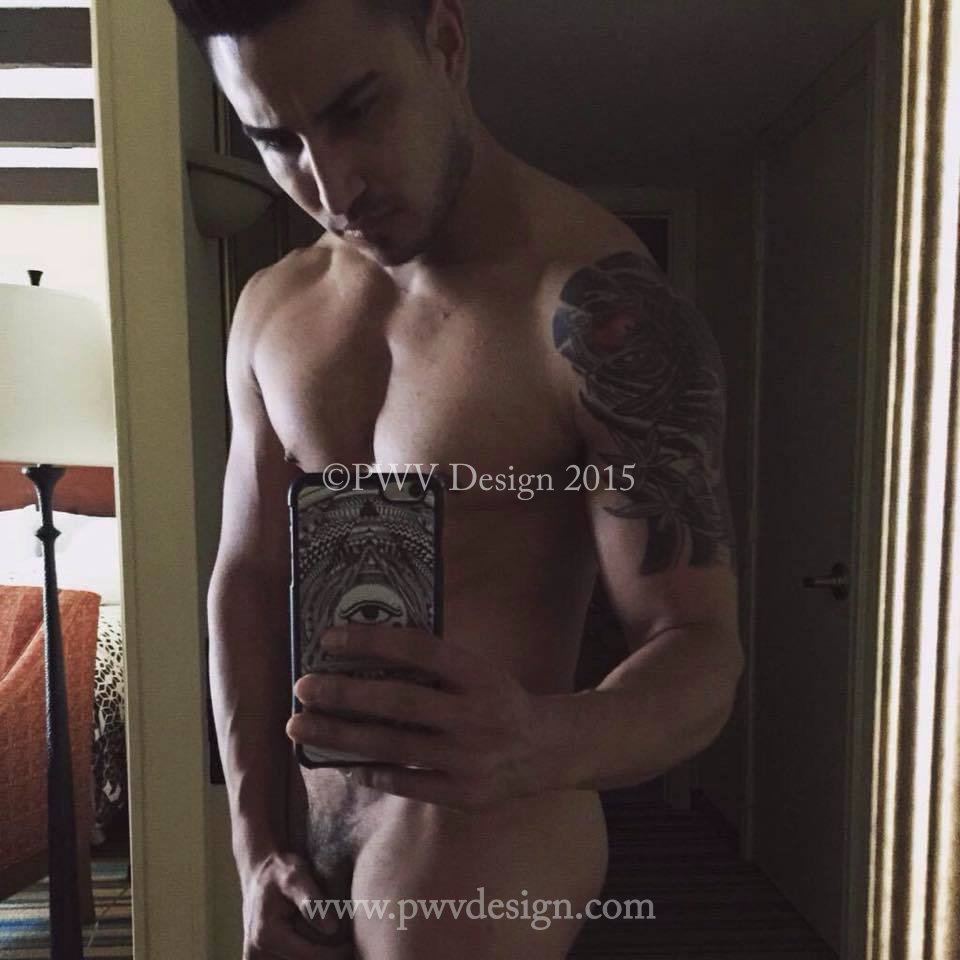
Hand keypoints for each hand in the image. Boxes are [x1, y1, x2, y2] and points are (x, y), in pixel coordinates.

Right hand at [240, 851, 352, 958]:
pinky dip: (308, 956)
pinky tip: (322, 946)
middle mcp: (258, 953)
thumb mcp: (295, 876)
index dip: (337, 954)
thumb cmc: (281, 871)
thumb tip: (331, 928)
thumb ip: (311, 901)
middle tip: (349, 944)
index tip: (354, 942)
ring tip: (338, 944)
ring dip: (319, 957)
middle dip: (330, 957)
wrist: (259, 873)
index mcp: (267, 936)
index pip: (311, 958)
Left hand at [287, 625, 553, 809]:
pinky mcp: (464, 793)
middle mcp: (474, 714)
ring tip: (301, 726)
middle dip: (344, 694)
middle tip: (302, 686)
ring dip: (341, 735)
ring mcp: (468, 758)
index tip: (330, 637)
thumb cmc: (497, 700)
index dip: (372, 641)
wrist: (545, 749)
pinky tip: (344, 763)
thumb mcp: (477, 671)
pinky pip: (406, 783)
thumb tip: (363, 652)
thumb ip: (434, 665)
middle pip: (398, 702)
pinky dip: (372, 772)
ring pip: (393, 746)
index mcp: (478, 674)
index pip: (419, 650)